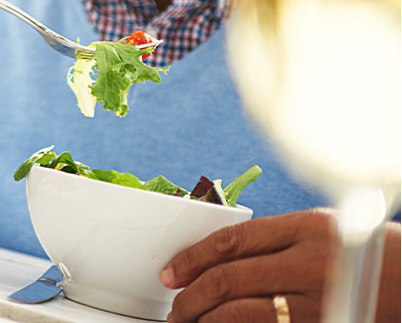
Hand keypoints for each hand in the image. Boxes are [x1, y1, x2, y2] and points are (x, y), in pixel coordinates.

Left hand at [163, 210, 400, 322]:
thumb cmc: (369, 254)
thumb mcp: (325, 229)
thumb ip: (278, 238)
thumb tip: (221, 255)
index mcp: (306, 227)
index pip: (231, 241)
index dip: (192, 258)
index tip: (171, 271)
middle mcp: (311, 263)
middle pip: (228, 278)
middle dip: (191, 296)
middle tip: (175, 307)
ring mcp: (319, 301)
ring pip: (241, 312)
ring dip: (206, 320)